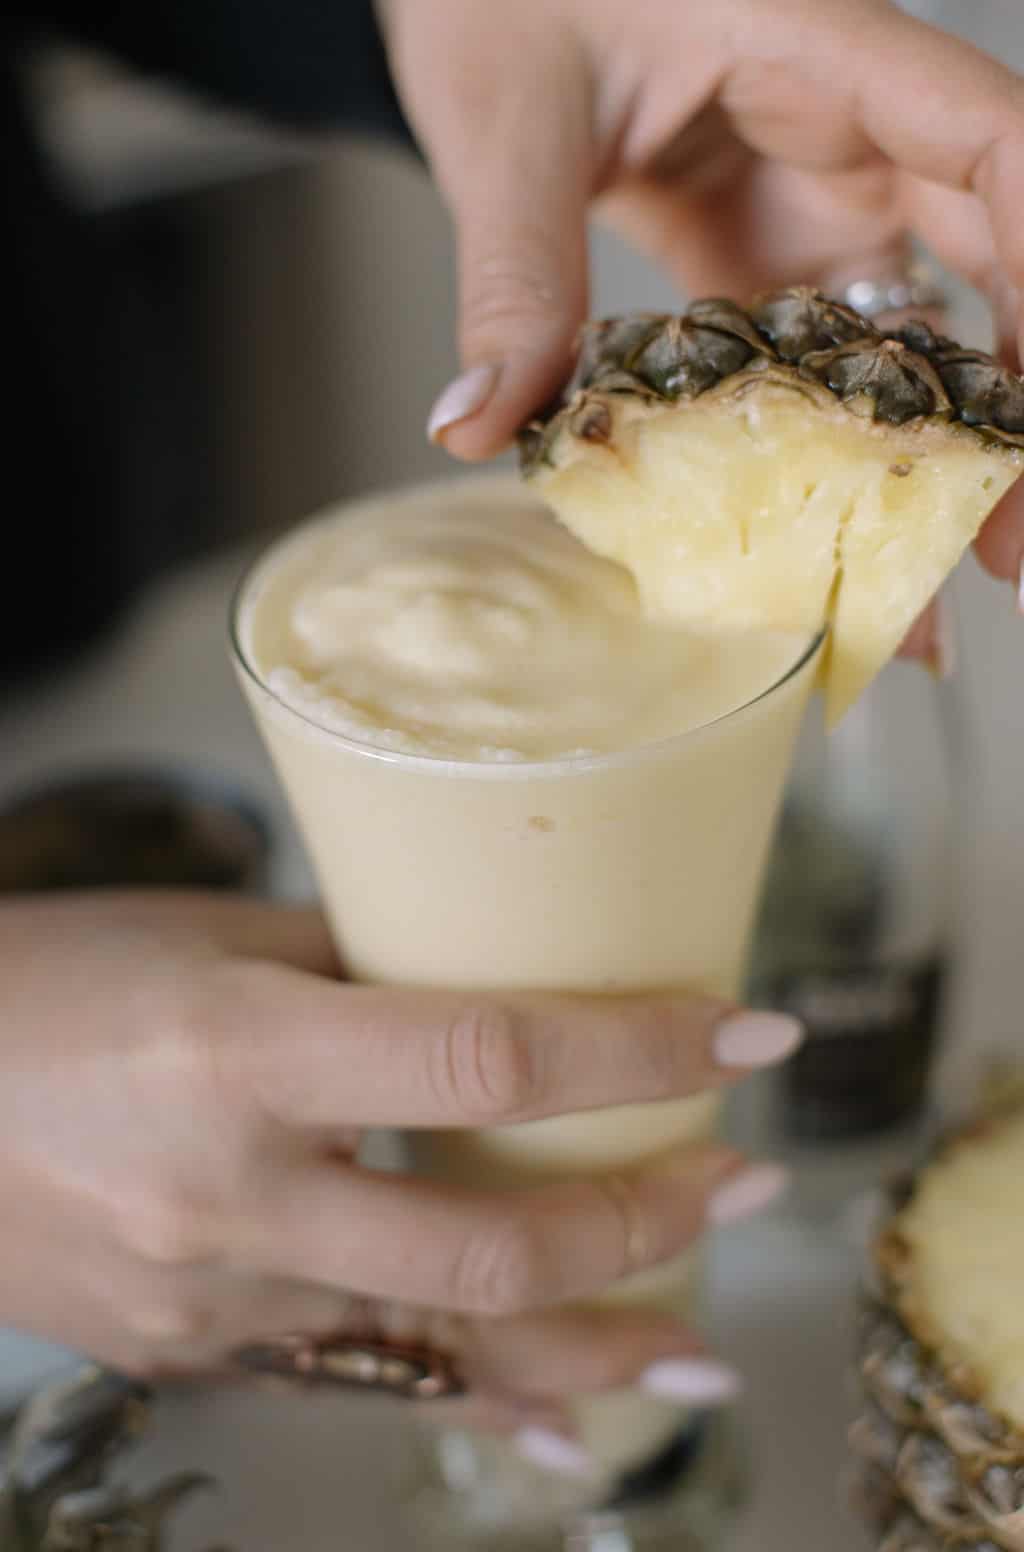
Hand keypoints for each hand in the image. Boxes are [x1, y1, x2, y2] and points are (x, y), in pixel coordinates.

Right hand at [0, 892, 794, 1461]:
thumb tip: (506, 977)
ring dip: (592, 1347)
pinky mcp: (197, 1355)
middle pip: (491, 1247)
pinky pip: (363, 1386)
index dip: (639, 1050)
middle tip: (747, 1180)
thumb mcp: (215, 934)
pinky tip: (562, 1426)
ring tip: (698, 1344)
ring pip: (443, 1351)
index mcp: (238, 1053)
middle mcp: (232, 1198)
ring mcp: (214, 1302)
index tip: (748, 1032)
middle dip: (647, 1221)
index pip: (488, 1056)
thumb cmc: (52, 981)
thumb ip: (368, 965)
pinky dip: (474, 1402)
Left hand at [382, 0, 1023, 607]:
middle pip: (989, 260)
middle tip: (1006, 549)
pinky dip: (823, 443)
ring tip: (912, 580)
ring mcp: (807, 195)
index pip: (993, 146)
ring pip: (906, 330)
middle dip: (1013, 406)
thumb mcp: (506, 122)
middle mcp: (844, 127)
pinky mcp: (761, 251)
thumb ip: (514, 269)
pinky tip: (815, 537)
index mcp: (819, 49)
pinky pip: (817, 356)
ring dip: (919, 453)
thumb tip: (477, 423)